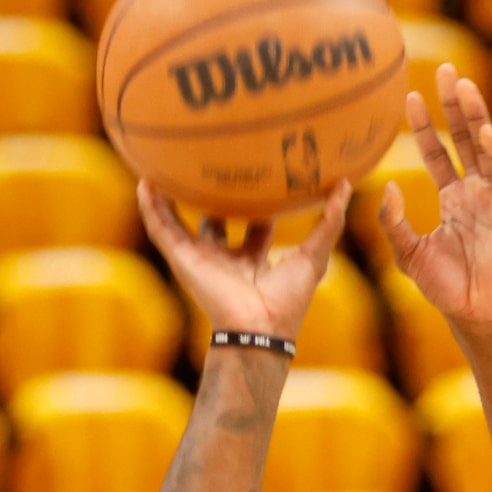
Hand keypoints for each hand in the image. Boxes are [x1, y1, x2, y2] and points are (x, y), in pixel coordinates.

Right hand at [137, 179, 352, 339]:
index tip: (261, 173)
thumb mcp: (314, 255)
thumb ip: (329, 221)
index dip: (258, 201)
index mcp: (253, 260)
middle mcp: (224, 257)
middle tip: (211, 165)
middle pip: (214, 220)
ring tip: (162, 165)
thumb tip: (347, 184)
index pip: (253, 225)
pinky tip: (144, 182)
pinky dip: (150, 207)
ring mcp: (200, 258)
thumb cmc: (288, 300)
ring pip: (180, 222)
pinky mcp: (183, 259)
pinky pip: (161, 228)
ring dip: (169, 197)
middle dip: (211, 196)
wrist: (259, 326)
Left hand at [377, 63, 491, 334]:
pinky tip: (481, 133)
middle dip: (453, 105)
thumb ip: (392, 221)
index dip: (423, 127)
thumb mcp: (407, 252)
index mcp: (453, 197)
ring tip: (462, 85)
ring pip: (484, 147)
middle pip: (462, 138)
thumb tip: (385, 187)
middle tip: (443, 69)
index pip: (437, 152)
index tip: (409, 98)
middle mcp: (475, 191)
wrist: (473, 314)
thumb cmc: (444, 287)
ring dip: (474, 116)